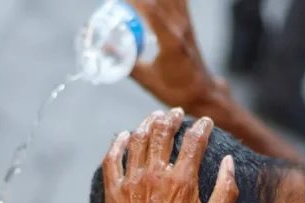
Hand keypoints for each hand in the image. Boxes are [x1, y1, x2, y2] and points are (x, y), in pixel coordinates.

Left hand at [102, 109, 238, 202]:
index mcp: (183, 182)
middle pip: (162, 133)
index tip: (205, 122)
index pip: (193, 141)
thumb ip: (225, 191)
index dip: (201, 127)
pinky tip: (122, 136)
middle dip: (171, 119)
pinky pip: (111, 160)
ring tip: (153, 119)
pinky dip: (117, 144)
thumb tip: (229, 162)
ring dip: (146, 125)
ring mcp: (131, 183)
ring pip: (136, 140)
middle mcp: (155, 176)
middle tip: (176, 114)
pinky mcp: (113, 194)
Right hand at [127, 0, 230, 115]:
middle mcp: (181, 27)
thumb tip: (102, 48)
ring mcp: (186, 22)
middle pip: (160, 0)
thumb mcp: (146, 79)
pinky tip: (151, 2)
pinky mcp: (188, 21)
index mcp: (171, 43)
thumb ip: (124, 62)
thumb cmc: (175, 89)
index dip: (133, 0)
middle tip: (122, 1)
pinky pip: (178, 0)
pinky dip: (165, 0)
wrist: (202, 92)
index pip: (151, 10)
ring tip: (133, 2)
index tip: (116, 0)